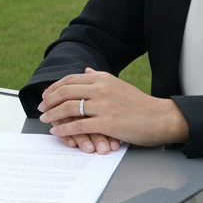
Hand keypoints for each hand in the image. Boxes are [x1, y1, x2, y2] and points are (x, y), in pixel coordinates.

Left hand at [37, 68, 188, 150]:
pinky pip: (78, 125)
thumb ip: (99, 77)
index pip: (70, 80)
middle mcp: (101, 89)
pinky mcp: (107, 123)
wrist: (161, 118)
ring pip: (69, 107)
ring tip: (45, 119)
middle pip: (65, 91)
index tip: (46, 95)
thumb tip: (85, 71)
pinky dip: (64, 128)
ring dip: (53, 114)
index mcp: (103, 79)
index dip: (54, 87)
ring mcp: (103, 106)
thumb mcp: (118, 85)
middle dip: (49, 99)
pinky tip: (57, 131)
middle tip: (41, 107)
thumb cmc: (140, 104)